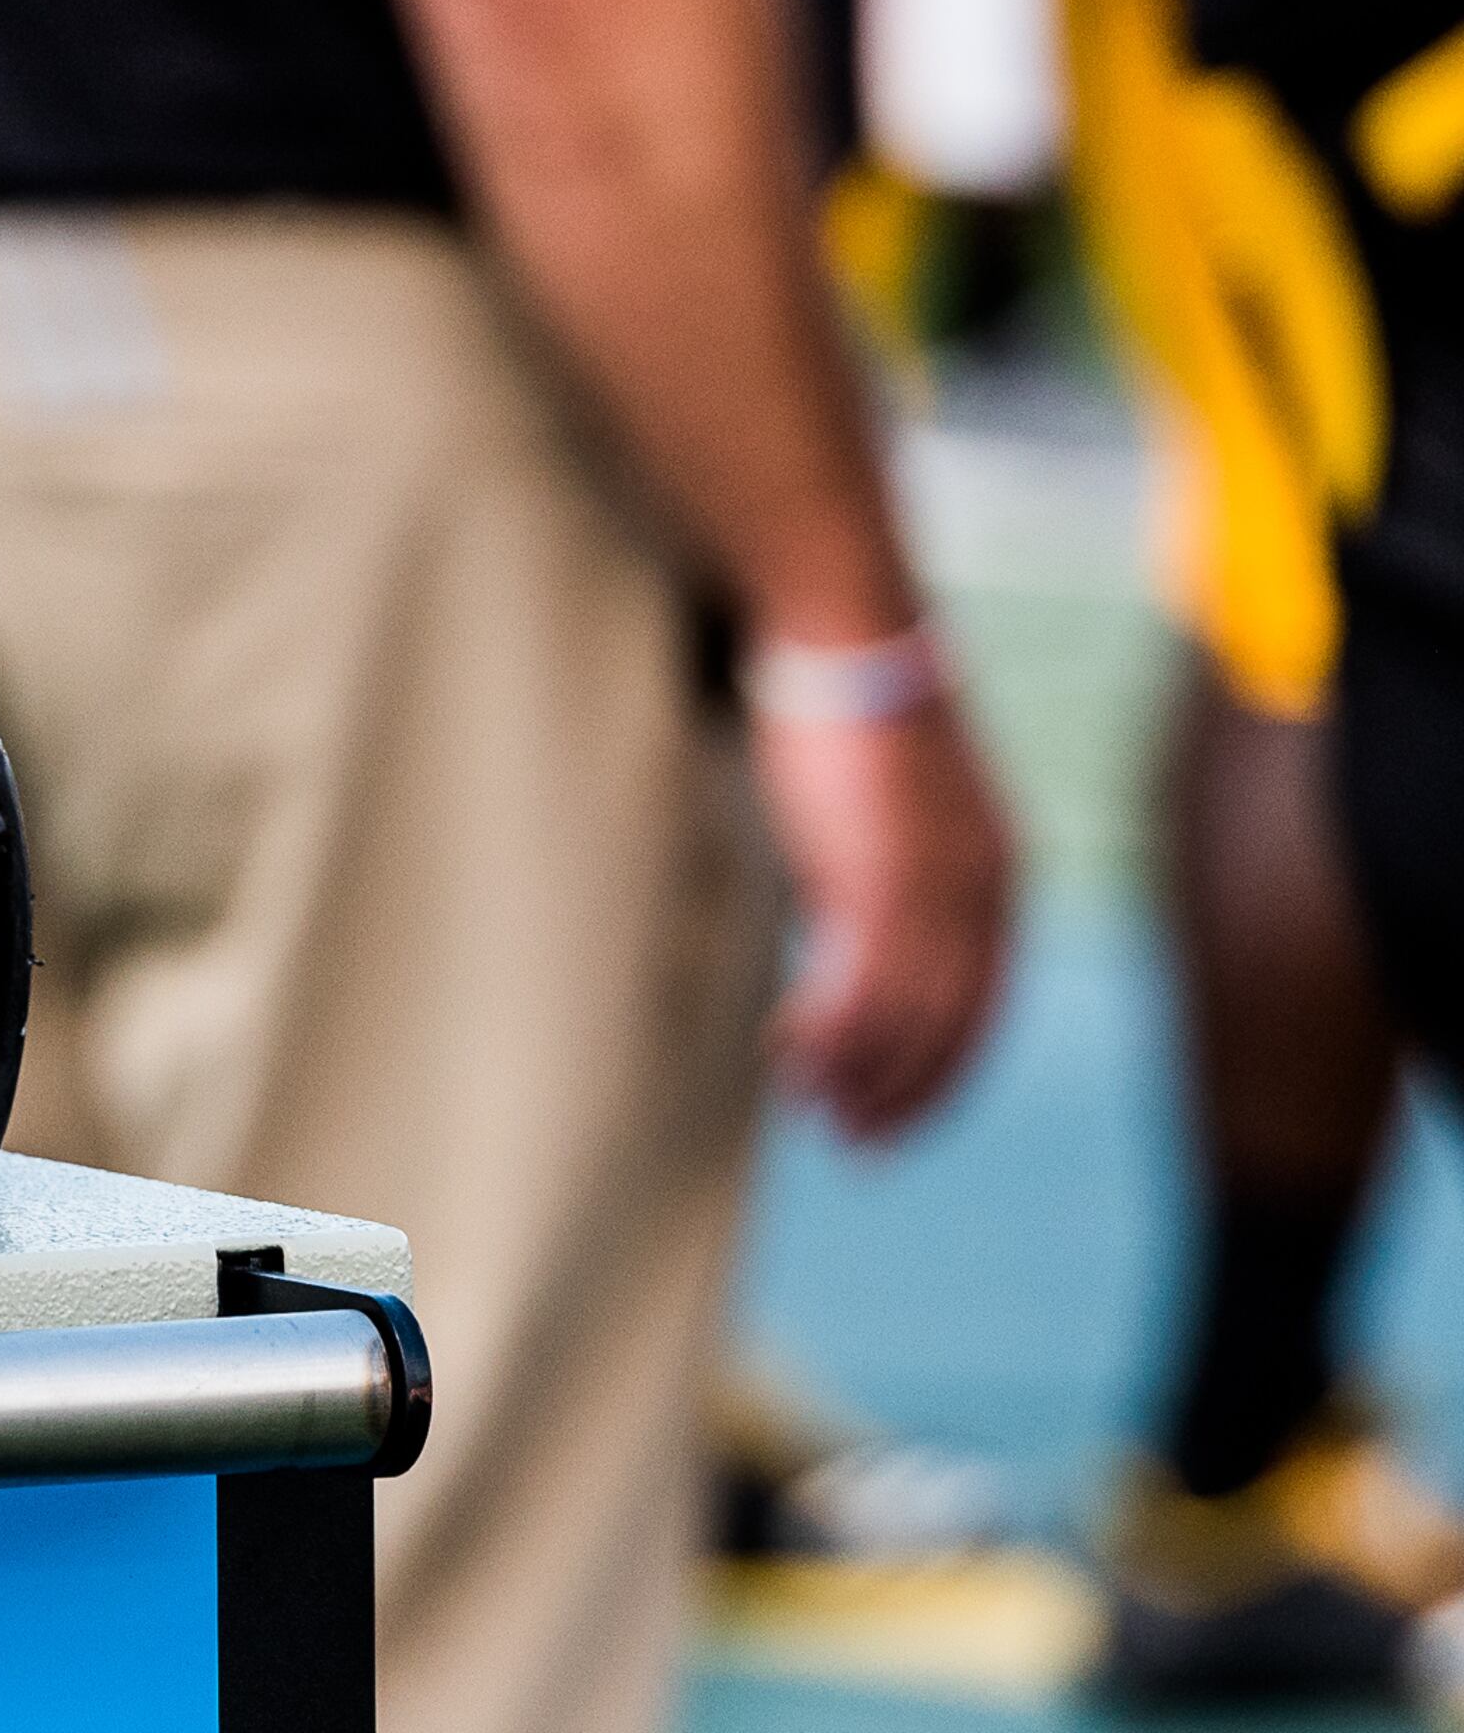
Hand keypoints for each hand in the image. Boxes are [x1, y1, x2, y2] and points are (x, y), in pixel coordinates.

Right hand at [751, 694, 1015, 1138]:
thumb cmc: (856, 713)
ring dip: (859, 1074)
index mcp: (997, 877)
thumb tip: (839, 937)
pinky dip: (830, 1031)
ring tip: (814, 1108)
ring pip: (908, 1017)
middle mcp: (983, 892)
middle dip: (905, 1097)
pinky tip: (790, 1052)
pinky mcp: (882, 874)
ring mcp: (936, 886)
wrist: (850, 641)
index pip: (983, 1007)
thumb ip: (878, 880)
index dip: (941, 1074)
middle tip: (856, 1147)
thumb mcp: (886, 814)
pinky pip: (862, 983)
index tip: (894, 1115)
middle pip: (953, 1028)